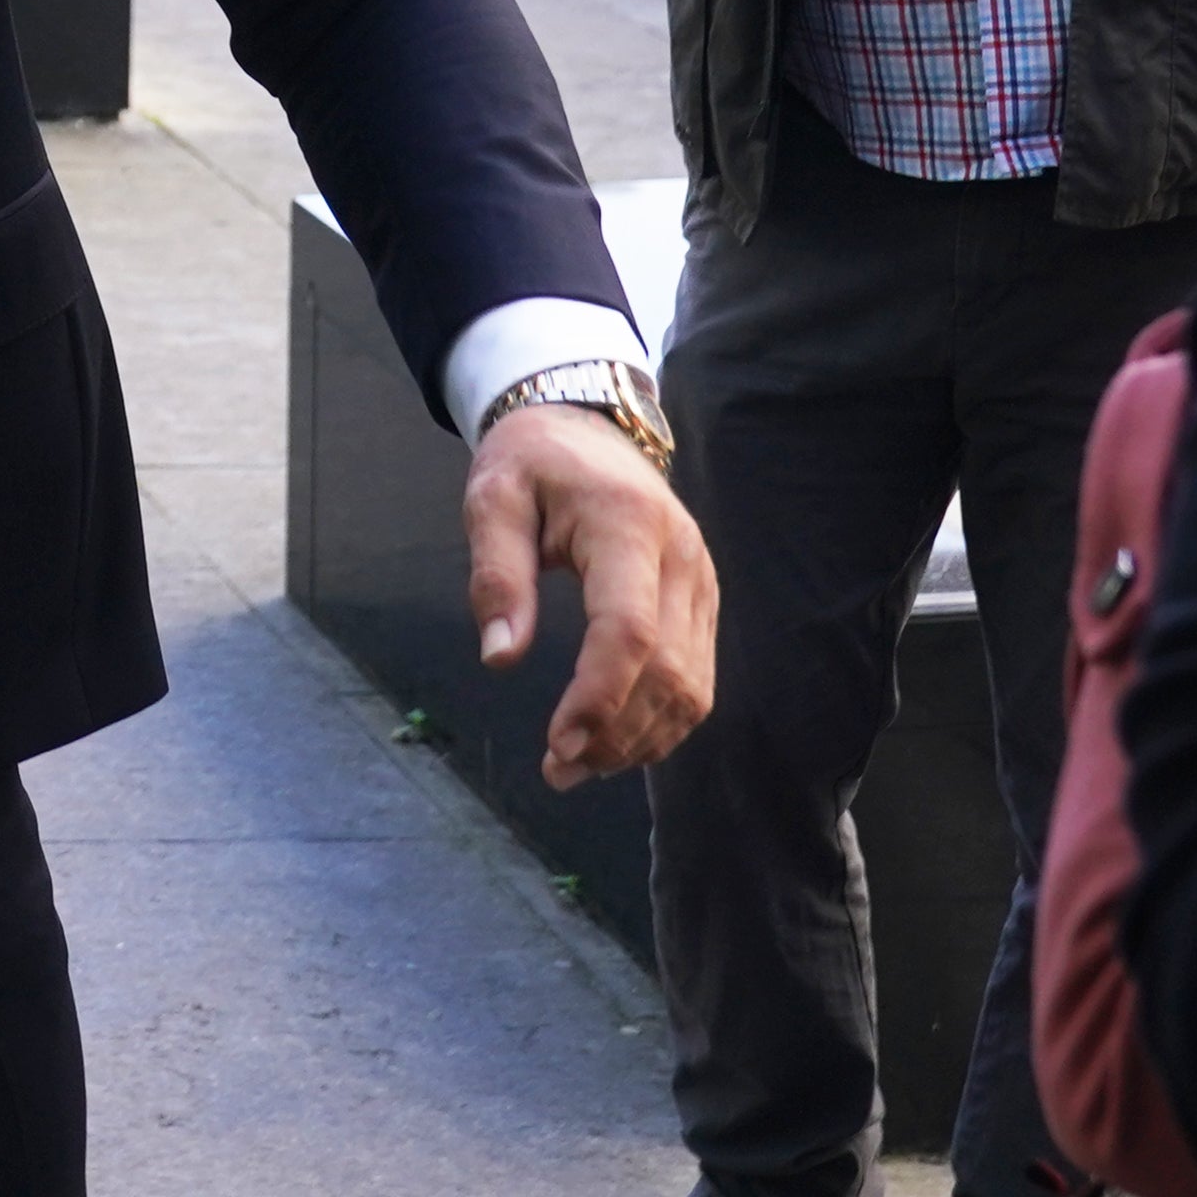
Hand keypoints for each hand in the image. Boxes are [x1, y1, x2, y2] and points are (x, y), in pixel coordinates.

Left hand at [461, 400, 716, 788]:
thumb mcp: (493, 499)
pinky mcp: (703, 600)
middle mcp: (681, 556)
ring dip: (641, 740)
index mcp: (628, 525)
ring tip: (579, 767)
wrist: (585, 426)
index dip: (599, 696)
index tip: (557, 744)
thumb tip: (500, 657)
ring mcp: (701, 580)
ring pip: (692, 685)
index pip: (628, 629)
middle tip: (557, 770)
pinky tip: (616, 742)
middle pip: (668, 670)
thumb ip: (496, 575)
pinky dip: (662, 721)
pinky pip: (696, 676)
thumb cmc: (532, 463)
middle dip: (616, 733)